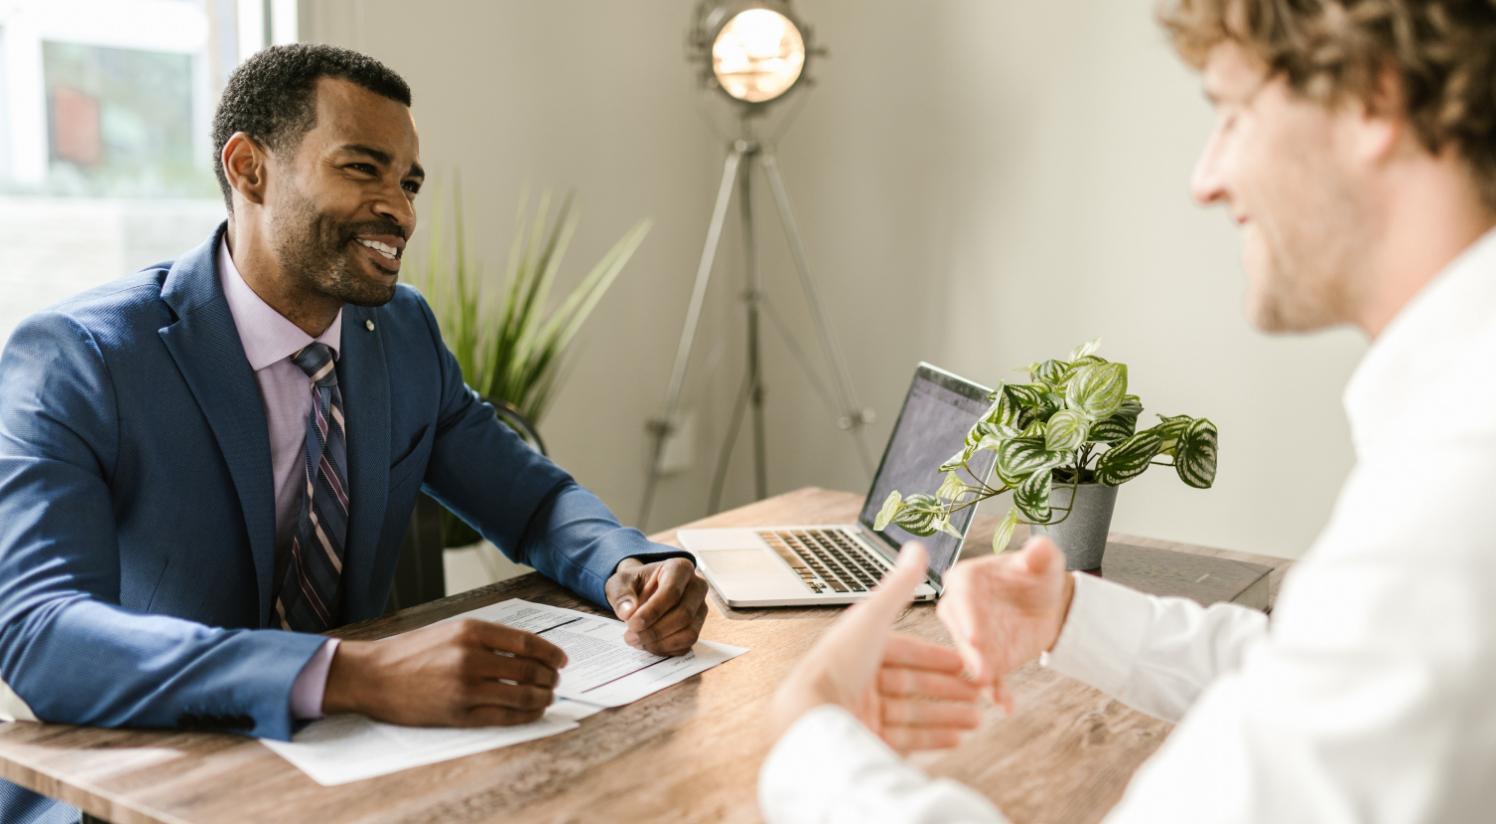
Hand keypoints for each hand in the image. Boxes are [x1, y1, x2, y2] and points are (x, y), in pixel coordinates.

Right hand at [322, 619, 567, 726]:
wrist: (372, 675)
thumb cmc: (412, 652)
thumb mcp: (451, 630)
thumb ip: (487, 638)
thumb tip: (529, 651)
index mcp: (471, 630)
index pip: (527, 642)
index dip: (551, 653)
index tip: (562, 660)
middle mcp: (471, 657)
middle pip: (529, 669)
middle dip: (550, 677)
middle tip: (556, 681)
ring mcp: (466, 687)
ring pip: (522, 695)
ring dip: (542, 697)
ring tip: (547, 696)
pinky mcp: (459, 714)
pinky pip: (504, 717)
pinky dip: (525, 715)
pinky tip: (532, 711)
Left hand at [605, 556, 708, 655]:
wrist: (642, 591)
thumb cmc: (634, 584)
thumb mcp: (620, 583)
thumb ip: (621, 594)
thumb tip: (628, 612)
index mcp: (680, 568)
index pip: (672, 592)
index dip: (652, 611)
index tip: (632, 623)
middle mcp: (697, 587)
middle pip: (684, 614)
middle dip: (655, 630)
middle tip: (631, 637)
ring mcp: (700, 609)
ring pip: (689, 633)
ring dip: (661, 643)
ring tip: (637, 641)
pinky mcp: (697, 627)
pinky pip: (686, 645)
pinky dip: (665, 649)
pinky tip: (647, 644)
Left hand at [769, 543, 982, 752]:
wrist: (812, 717)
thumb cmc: (838, 664)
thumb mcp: (873, 617)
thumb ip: (899, 586)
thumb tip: (917, 547)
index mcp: (859, 649)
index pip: (905, 652)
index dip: (937, 657)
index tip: (965, 662)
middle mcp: (859, 680)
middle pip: (912, 684)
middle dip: (949, 689)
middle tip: (980, 693)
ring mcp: (862, 712)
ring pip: (914, 713)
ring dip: (948, 715)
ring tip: (977, 719)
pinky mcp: (865, 740)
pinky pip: (906, 739)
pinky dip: (934, 738)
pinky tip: (957, 739)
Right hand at [935, 536, 1074, 710]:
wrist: (1047, 603)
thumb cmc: (1038, 575)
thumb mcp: (1044, 561)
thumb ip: (1040, 554)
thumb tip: (1039, 547)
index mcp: (966, 578)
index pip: (961, 594)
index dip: (967, 615)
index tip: (974, 635)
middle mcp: (960, 609)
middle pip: (960, 630)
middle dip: (970, 651)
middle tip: (981, 669)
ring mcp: (971, 637)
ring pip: (971, 657)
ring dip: (980, 674)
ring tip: (992, 689)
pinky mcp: (986, 659)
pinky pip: (989, 676)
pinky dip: (996, 691)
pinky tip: (1006, 704)